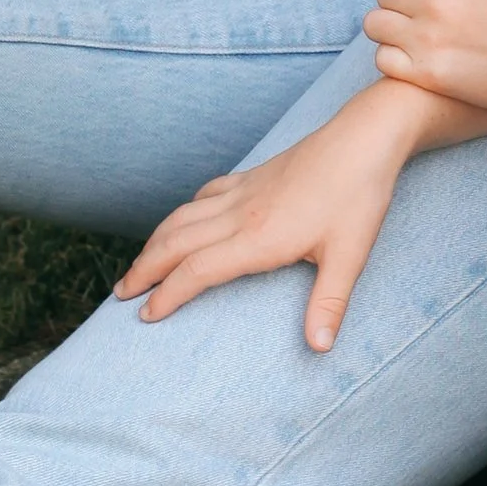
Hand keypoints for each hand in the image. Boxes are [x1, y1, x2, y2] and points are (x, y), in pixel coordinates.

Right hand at [115, 95, 415, 351]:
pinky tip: (182, 219)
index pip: (197, 271)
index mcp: (258, 238)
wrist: (364, 137)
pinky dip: (184, 211)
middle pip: (176, 243)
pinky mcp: (253, 176)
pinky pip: (205, 194)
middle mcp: (240, 214)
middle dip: (144, 270)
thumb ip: (330, 303)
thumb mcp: (350, 256)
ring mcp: (243, 191)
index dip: (168, 294)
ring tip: (138, 263)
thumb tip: (320, 348)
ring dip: (155, 241)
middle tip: (121, 294)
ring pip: (183, 216)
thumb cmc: (360, 195)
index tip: (147, 315)